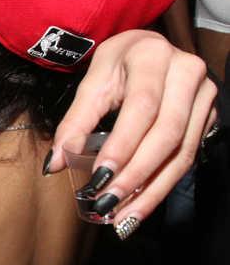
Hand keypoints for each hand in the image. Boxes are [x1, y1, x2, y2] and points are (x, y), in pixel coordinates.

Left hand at [44, 30, 217, 227]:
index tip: (100, 178)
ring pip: (181, 152)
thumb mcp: (93, 82)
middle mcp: (186, 72)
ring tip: (123, 216)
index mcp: (152, 56)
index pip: (142, 108)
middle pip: (166, 134)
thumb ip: (75, 122)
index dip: (122, 146)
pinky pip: (187, 157)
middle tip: (108, 203)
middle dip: (135, 175)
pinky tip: (140, 204)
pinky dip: (162, 185)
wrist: (152, 48)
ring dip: (150, 190)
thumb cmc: (119, 64)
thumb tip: (56, 163)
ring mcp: (203, 95)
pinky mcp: (208, 116)